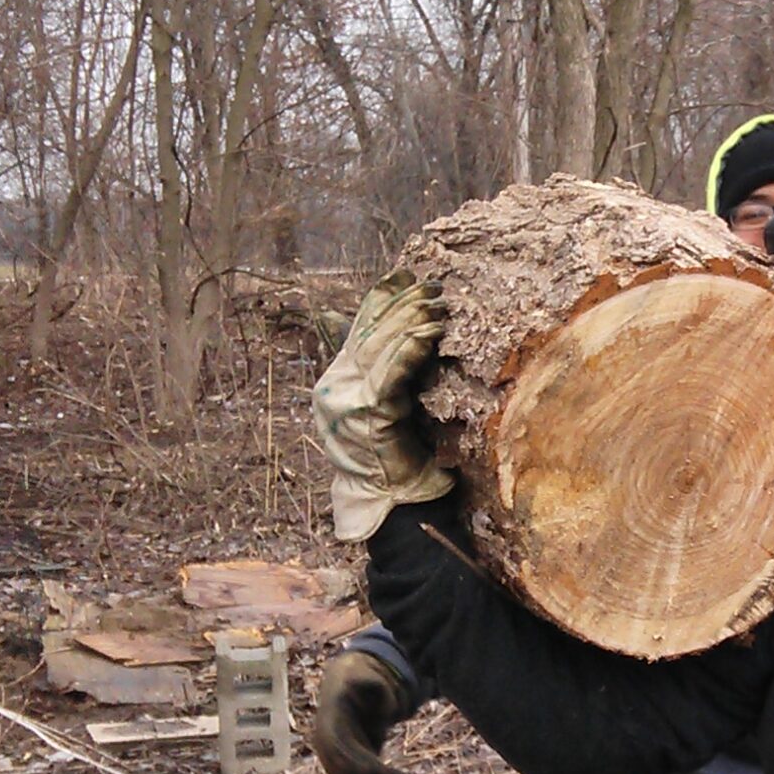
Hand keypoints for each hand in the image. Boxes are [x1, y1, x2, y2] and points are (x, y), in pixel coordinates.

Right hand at [311, 649, 418, 773]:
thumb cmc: (360, 679)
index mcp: (329, 723)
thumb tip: (388, 706)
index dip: (357, 763)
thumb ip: (375, 687)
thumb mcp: (366, 676)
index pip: (340, 749)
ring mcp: (334, 761)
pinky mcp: (347, 770)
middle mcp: (327, 747)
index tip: (378, 773)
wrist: (346, 685)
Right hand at [312, 269, 453, 541]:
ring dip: (411, 320)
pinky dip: (411, 350)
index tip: (405, 273)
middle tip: (432, 283)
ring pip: (380, 347)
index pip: (359, 328)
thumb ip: (393, 372)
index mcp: (339, 381)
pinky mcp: (368, 415)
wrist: (390, 501)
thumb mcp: (390, 405)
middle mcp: (336, 386)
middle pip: (371, 332)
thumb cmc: (398, 457)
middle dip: (402, 303)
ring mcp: (347, 401)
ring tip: (436, 300)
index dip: (382, 298)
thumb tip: (417, 334)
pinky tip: (429, 332)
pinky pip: (391, 374)